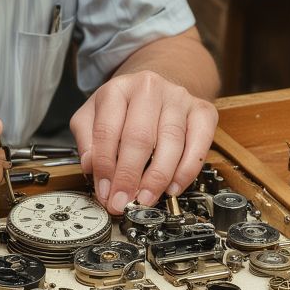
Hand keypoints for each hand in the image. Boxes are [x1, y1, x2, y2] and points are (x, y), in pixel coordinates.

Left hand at [70, 70, 217, 214]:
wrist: (157, 87)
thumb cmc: (123, 107)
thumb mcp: (92, 115)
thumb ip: (87, 139)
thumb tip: (90, 165)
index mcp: (117, 89)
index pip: (107, 130)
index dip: (105, 166)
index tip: (105, 192)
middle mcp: (149, 89)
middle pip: (140, 137)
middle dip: (130, 176)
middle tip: (124, 202)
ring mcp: (179, 98)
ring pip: (172, 142)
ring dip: (158, 178)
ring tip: (145, 199)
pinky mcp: (202, 111)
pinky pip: (200, 143)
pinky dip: (187, 170)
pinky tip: (173, 188)